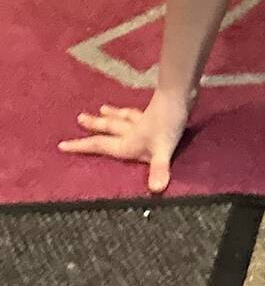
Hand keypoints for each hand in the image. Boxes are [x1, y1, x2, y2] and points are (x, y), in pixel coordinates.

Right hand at [59, 93, 186, 193]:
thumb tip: (156, 190)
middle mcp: (131, 131)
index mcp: (127, 143)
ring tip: (102, 108)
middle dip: (93, 125)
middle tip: (80, 118)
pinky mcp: (155, 110)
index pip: (99, 145)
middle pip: (108, 127)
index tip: (62, 145)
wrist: (180, 95)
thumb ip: (158, 169)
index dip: (80, 146)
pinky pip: (136, 112)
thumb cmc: (169, 124)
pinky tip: (132, 109)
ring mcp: (143, 119)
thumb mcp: (163, 149)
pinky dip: (130, 111)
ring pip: (122, 117)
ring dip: (111, 114)